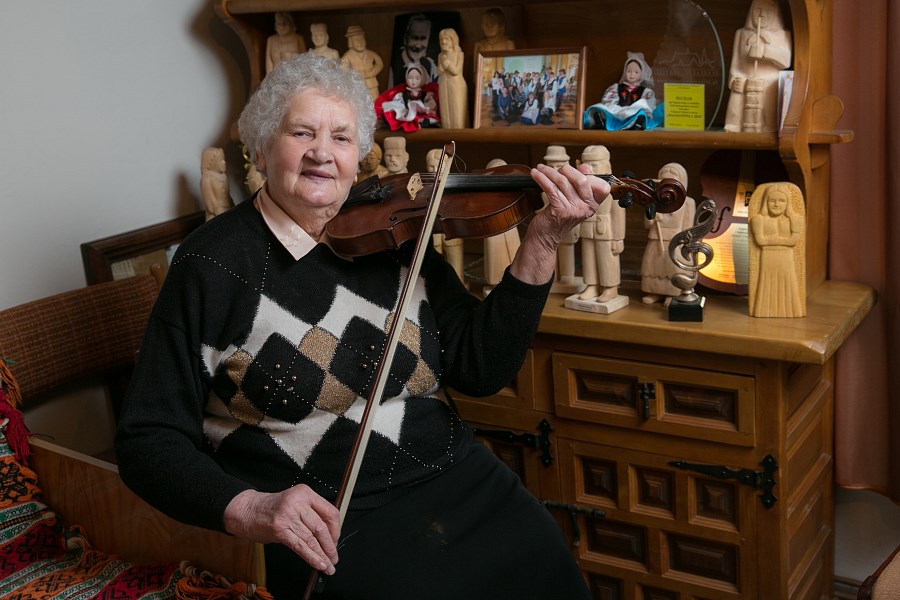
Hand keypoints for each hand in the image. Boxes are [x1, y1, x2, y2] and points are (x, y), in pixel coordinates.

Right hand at [224, 486, 339, 574]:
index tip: (336, 540)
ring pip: (311, 539)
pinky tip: (319, 564)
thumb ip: (312, 514)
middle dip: (330, 545)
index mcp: (305, 493)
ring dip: (322, 555)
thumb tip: (330, 535)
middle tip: (334, 557)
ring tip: (329, 565)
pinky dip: (311, 557)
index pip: (330, 512)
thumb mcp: (295, 503)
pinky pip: (300, 546)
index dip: (336, 530)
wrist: (247, 510)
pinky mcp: (279, 529)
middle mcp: (297, 502)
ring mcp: (288, 515)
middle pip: (321, 527)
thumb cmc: (272, 508)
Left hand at [529, 163, 606, 243]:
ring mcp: (573, 210)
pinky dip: (541, 178)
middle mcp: (585, 208)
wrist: (545, 238)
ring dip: (549, 172)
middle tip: (554, 170)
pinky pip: (551, 188)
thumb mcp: (572, 201)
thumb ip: (579, 184)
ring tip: (540, 169)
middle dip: (566, 170)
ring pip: (563, 182)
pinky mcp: (560, 211)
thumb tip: (584, 166)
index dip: (588, 175)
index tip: (573, 171)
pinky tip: (535, 174)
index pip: (600, 186)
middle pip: (582, 180)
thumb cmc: (557, 218)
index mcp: (592, 205)